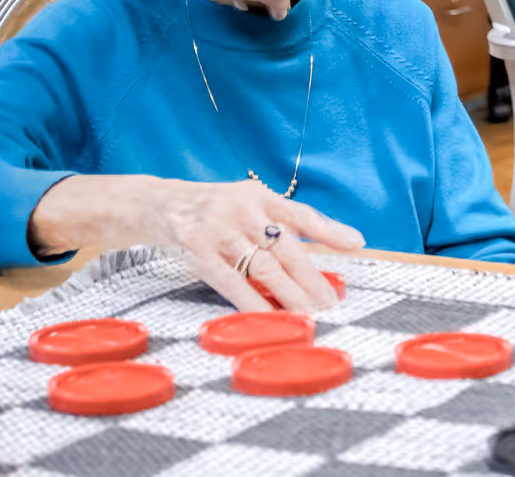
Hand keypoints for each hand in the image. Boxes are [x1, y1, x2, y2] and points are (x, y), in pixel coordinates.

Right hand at [144, 179, 364, 312]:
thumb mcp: (245, 205)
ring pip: (261, 267)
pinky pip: (229, 281)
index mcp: (260, 196)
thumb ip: (275, 225)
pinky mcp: (197, 250)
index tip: (356, 244)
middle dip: (311, 277)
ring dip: (287, 294)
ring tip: (307, 314)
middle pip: (284, 248)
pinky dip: (250, 301)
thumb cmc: (212, 211)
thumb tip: (315, 255)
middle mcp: (243, 209)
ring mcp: (219, 229)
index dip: (329, 229)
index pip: (300, 214)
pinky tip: (266, 317)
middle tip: (330, 303)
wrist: (158, 203)